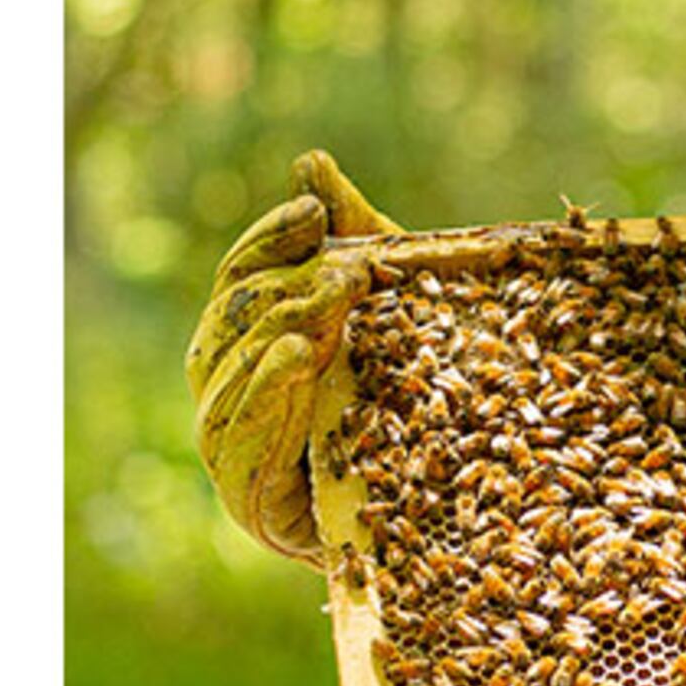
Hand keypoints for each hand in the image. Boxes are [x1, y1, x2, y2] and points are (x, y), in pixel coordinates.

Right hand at [186, 150, 401, 563]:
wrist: (459, 524)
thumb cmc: (422, 407)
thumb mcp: (400, 313)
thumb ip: (353, 239)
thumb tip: (310, 161)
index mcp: (255, 345)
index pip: (241, 280)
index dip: (268, 241)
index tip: (312, 211)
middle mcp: (232, 393)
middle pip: (228, 325)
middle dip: (282, 288)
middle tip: (345, 269)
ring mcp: (234, 452)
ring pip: (226, 379)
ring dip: (274, 333)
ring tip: (324, 301)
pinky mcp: (253, 507)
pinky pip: (240, 443)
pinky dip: (263, 395)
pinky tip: (295, 356)